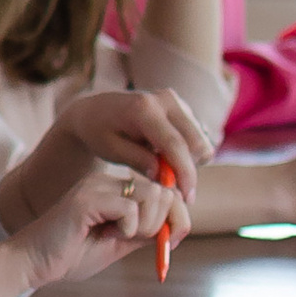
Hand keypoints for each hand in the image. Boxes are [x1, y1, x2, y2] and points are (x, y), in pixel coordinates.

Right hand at [4, 158, 190, 295]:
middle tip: (142, 241)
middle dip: (164, 223)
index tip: (171, 242)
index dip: (177, 216)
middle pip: (165, 191)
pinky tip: (107, 234)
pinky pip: (131, 209)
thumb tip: (176, 226)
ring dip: (148, 225)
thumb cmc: (70, 256)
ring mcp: (97, 187)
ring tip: (121, 236)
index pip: (165, 191)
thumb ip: (145, 232)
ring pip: (153, 196)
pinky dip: (128, 228)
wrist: (33, 264)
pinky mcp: (88, 198)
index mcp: (115, 190)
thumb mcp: (119, 244)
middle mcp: (108, 182)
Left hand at [19, 83, 209, 214]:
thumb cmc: (99, 131)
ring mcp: (176, 101)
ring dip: (188, 161)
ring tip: (160, 167)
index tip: (187, 197)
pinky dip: (186, 152)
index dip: (184, 173)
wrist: (95, 110)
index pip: (174, 144)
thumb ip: (138, 161)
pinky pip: (196, 137)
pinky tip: (162, 155)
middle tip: (172, 187)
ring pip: (200, 141)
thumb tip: (166, 178)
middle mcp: (165, 99)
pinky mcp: (182, 106)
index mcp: (144, 108)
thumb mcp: (111, 150)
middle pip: (196, 143)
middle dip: (189, 170)